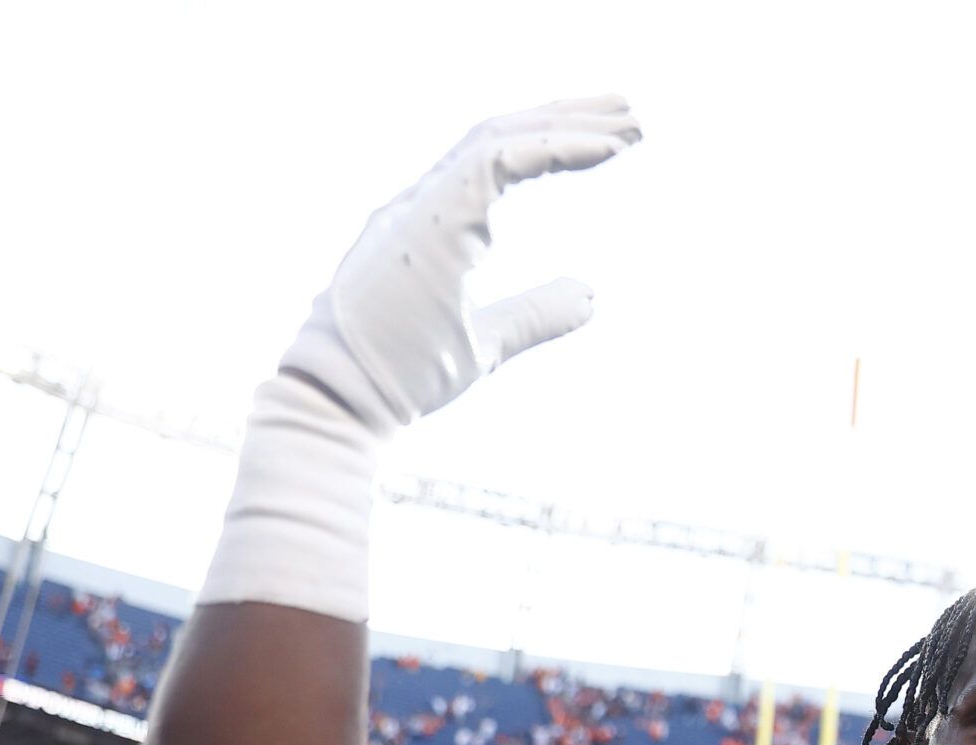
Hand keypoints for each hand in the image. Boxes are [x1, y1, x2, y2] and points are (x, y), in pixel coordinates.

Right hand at [280, 96, 641, 436]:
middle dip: (564, 116)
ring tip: (630, 122)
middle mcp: (419, 203)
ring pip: (499, 136)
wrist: (345, 402)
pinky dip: (553, 148)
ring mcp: (419, 206)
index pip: (490, 160)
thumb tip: (589, 295)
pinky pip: (498, 160)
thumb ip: (536, 314)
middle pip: (498, 134)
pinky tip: (603, 151)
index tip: (608, 142)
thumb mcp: (489, 342)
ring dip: (568, 124)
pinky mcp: (428, 219)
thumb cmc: (404, 377)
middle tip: (628, 110)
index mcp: (426, 224)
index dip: (548, 141)